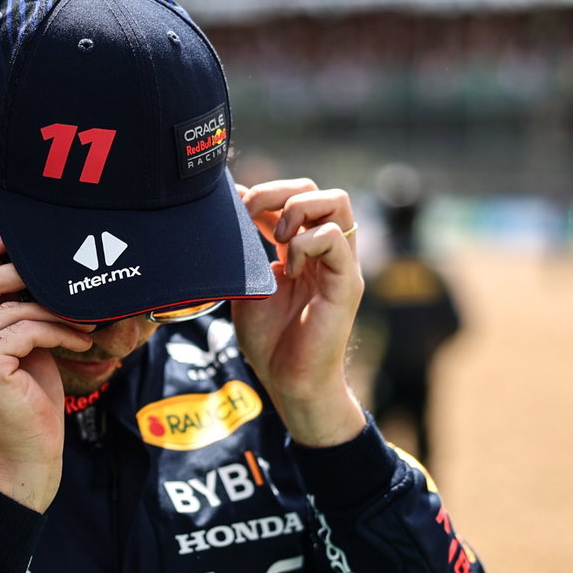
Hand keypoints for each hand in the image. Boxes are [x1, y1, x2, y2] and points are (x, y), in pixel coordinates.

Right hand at [0, 233, 94, 510]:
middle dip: (20, 270)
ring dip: (51, 307)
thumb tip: (22, 263)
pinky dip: (57, 330)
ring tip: (81, 318)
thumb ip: (5, 313)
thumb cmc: (26, 406)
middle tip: (59, 273)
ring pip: (5, 306)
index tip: (9, 238)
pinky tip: (79, 341)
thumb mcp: (13, 350)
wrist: (26, 461)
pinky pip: (23, 328)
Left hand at [233, 179, 367, 447]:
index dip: (264, 194)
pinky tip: (288, 270)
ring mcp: (339, 264)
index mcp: (300, 250)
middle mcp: (324, 251)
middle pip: (316, 190)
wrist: (290, 381)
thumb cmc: (270, 341)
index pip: (293, 198)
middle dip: (278, 191)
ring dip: (298, 209)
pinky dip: (305, 243)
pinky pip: (334, 238)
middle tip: (251, 214)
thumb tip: (226, 215)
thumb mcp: (246, 287)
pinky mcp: (346, 282)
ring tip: (275, 236)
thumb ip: (242, 253)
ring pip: (337, 202)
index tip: (235, 208)